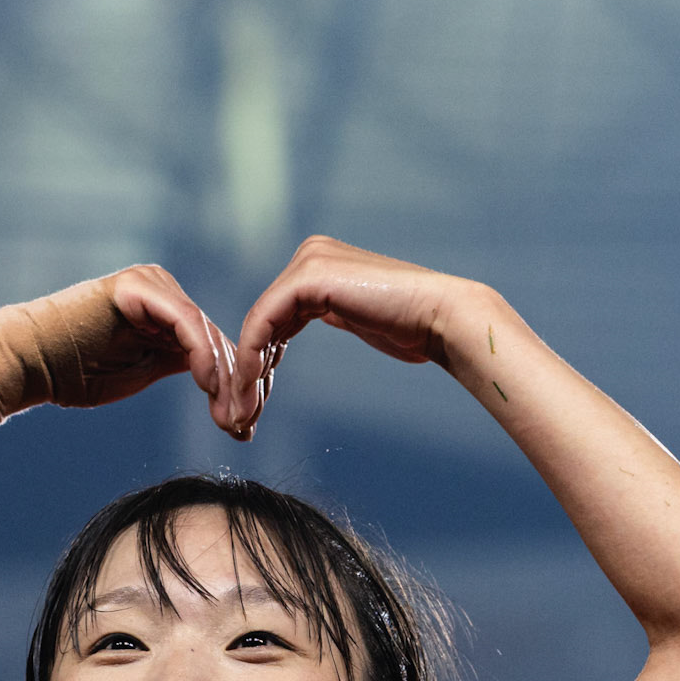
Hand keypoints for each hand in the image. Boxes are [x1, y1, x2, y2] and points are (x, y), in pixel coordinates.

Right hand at [12, 266, 244, 436]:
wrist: (31, 363)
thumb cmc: (76, 373)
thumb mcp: (143, 371)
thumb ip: (181, 365)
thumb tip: (228, 395)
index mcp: (168, 311)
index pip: (216, 348)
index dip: (234, 390)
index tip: (243, 430)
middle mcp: (165, 292)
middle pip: (218, 341)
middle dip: (235, 389)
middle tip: (242, 428)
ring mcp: (153, 285)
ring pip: (207, 334)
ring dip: (223, 380)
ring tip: (229, 417)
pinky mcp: (140, 287)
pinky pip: (184, 323)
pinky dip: (202, 355)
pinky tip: (209, 387)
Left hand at [226, 236, 471, 436]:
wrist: (441, 320)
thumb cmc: (412, 330)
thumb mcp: (360, 319)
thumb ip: (331, 314)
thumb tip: (314, 327)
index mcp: (318, 266)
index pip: (272, 323)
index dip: (257, 370)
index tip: (249, 413)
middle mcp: (308, 257)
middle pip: (260, 326)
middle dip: (246, 379)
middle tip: (237, 423)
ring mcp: (307, 262)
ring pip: (256, 329)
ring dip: (244, 380)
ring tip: (240, 420)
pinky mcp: (308, 277)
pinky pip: (262, 325)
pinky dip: (251, 365)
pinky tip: (250, 397)